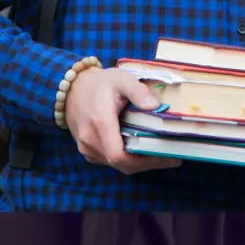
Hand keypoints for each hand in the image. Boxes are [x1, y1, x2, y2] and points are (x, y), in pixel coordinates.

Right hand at [63, 68, 180, 175]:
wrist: (73, 89)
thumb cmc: (100, 84)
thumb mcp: (121, 79)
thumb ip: (138, 91)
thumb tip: (156, 106)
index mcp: (100, 123)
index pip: (119, 156)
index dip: (145, 161)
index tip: (167, 157)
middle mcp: (91, 140)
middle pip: (122, 164)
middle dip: (147, 164)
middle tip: (171, 157)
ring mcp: (87, 148)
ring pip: (117, 165)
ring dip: (139, 163)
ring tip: (160, 154)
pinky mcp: (87, 150)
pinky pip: (109, 161)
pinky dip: (127, 160)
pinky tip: (142, 151)